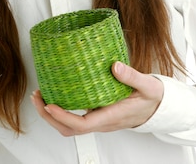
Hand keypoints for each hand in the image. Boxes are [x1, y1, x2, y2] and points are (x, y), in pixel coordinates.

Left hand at [31, 62, 163, 135]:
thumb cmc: (152, 98)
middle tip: (36, 97)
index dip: (63, 117)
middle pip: (69, 129)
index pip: (82, 124)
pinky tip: (55, 93)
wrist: (158, 108)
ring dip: (51, 114)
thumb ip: (132, 76)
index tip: (49, 105)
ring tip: (39, 95)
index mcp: (112, 116)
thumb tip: (115, 66)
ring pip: (70, 126)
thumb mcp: (147, 86)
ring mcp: (98, 119)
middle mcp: (102, 121)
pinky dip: (60, 108)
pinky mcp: (97, 113)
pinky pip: (75, 117)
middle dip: (49, 116)